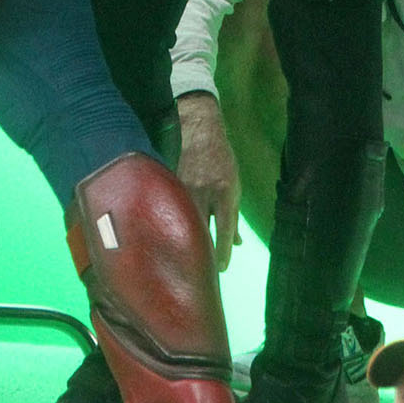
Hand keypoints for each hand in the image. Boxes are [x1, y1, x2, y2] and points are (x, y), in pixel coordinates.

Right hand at [176, 92, 241, 268]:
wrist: (200, 130)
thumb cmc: (221, 160)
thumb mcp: (234, 186)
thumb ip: (234, 216)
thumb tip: (237, 244)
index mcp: (224, 193)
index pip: (223, 230)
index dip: (222, 252)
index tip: (220, 269)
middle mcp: (204, 192)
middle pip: (201, 230)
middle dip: (200, 252)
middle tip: (200, 272)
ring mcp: (185, 187)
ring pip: (182, 219)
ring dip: (183, 239)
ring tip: (182, 258)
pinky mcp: (170, 183)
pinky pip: (170, 206)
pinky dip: (169, 221)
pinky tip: (166, 234)